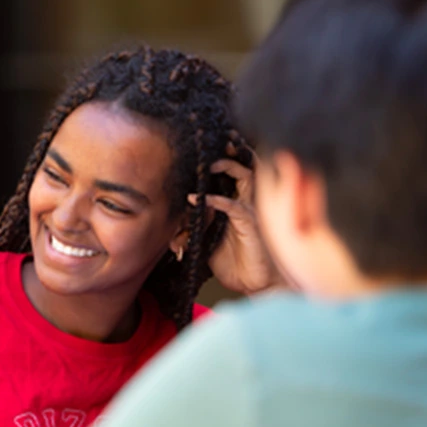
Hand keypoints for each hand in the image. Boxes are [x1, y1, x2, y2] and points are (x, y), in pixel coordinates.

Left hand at [190, 144, 282, 294]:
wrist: (256, 284)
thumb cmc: (236, 264)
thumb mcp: (208, 245)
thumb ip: (194, 234)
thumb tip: (171, 237)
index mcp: (236, 202)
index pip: (228, 173)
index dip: (217, 159)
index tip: (198, 150)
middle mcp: (245, 201)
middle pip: (242, 166)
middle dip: (228, 152)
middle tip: (211, 142)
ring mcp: (250, 210)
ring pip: (245, 177)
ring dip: (227, 167)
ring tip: (209, 163)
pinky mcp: (250, 224)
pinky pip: (235, 206)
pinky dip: (218, 200)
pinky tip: (201, 199)